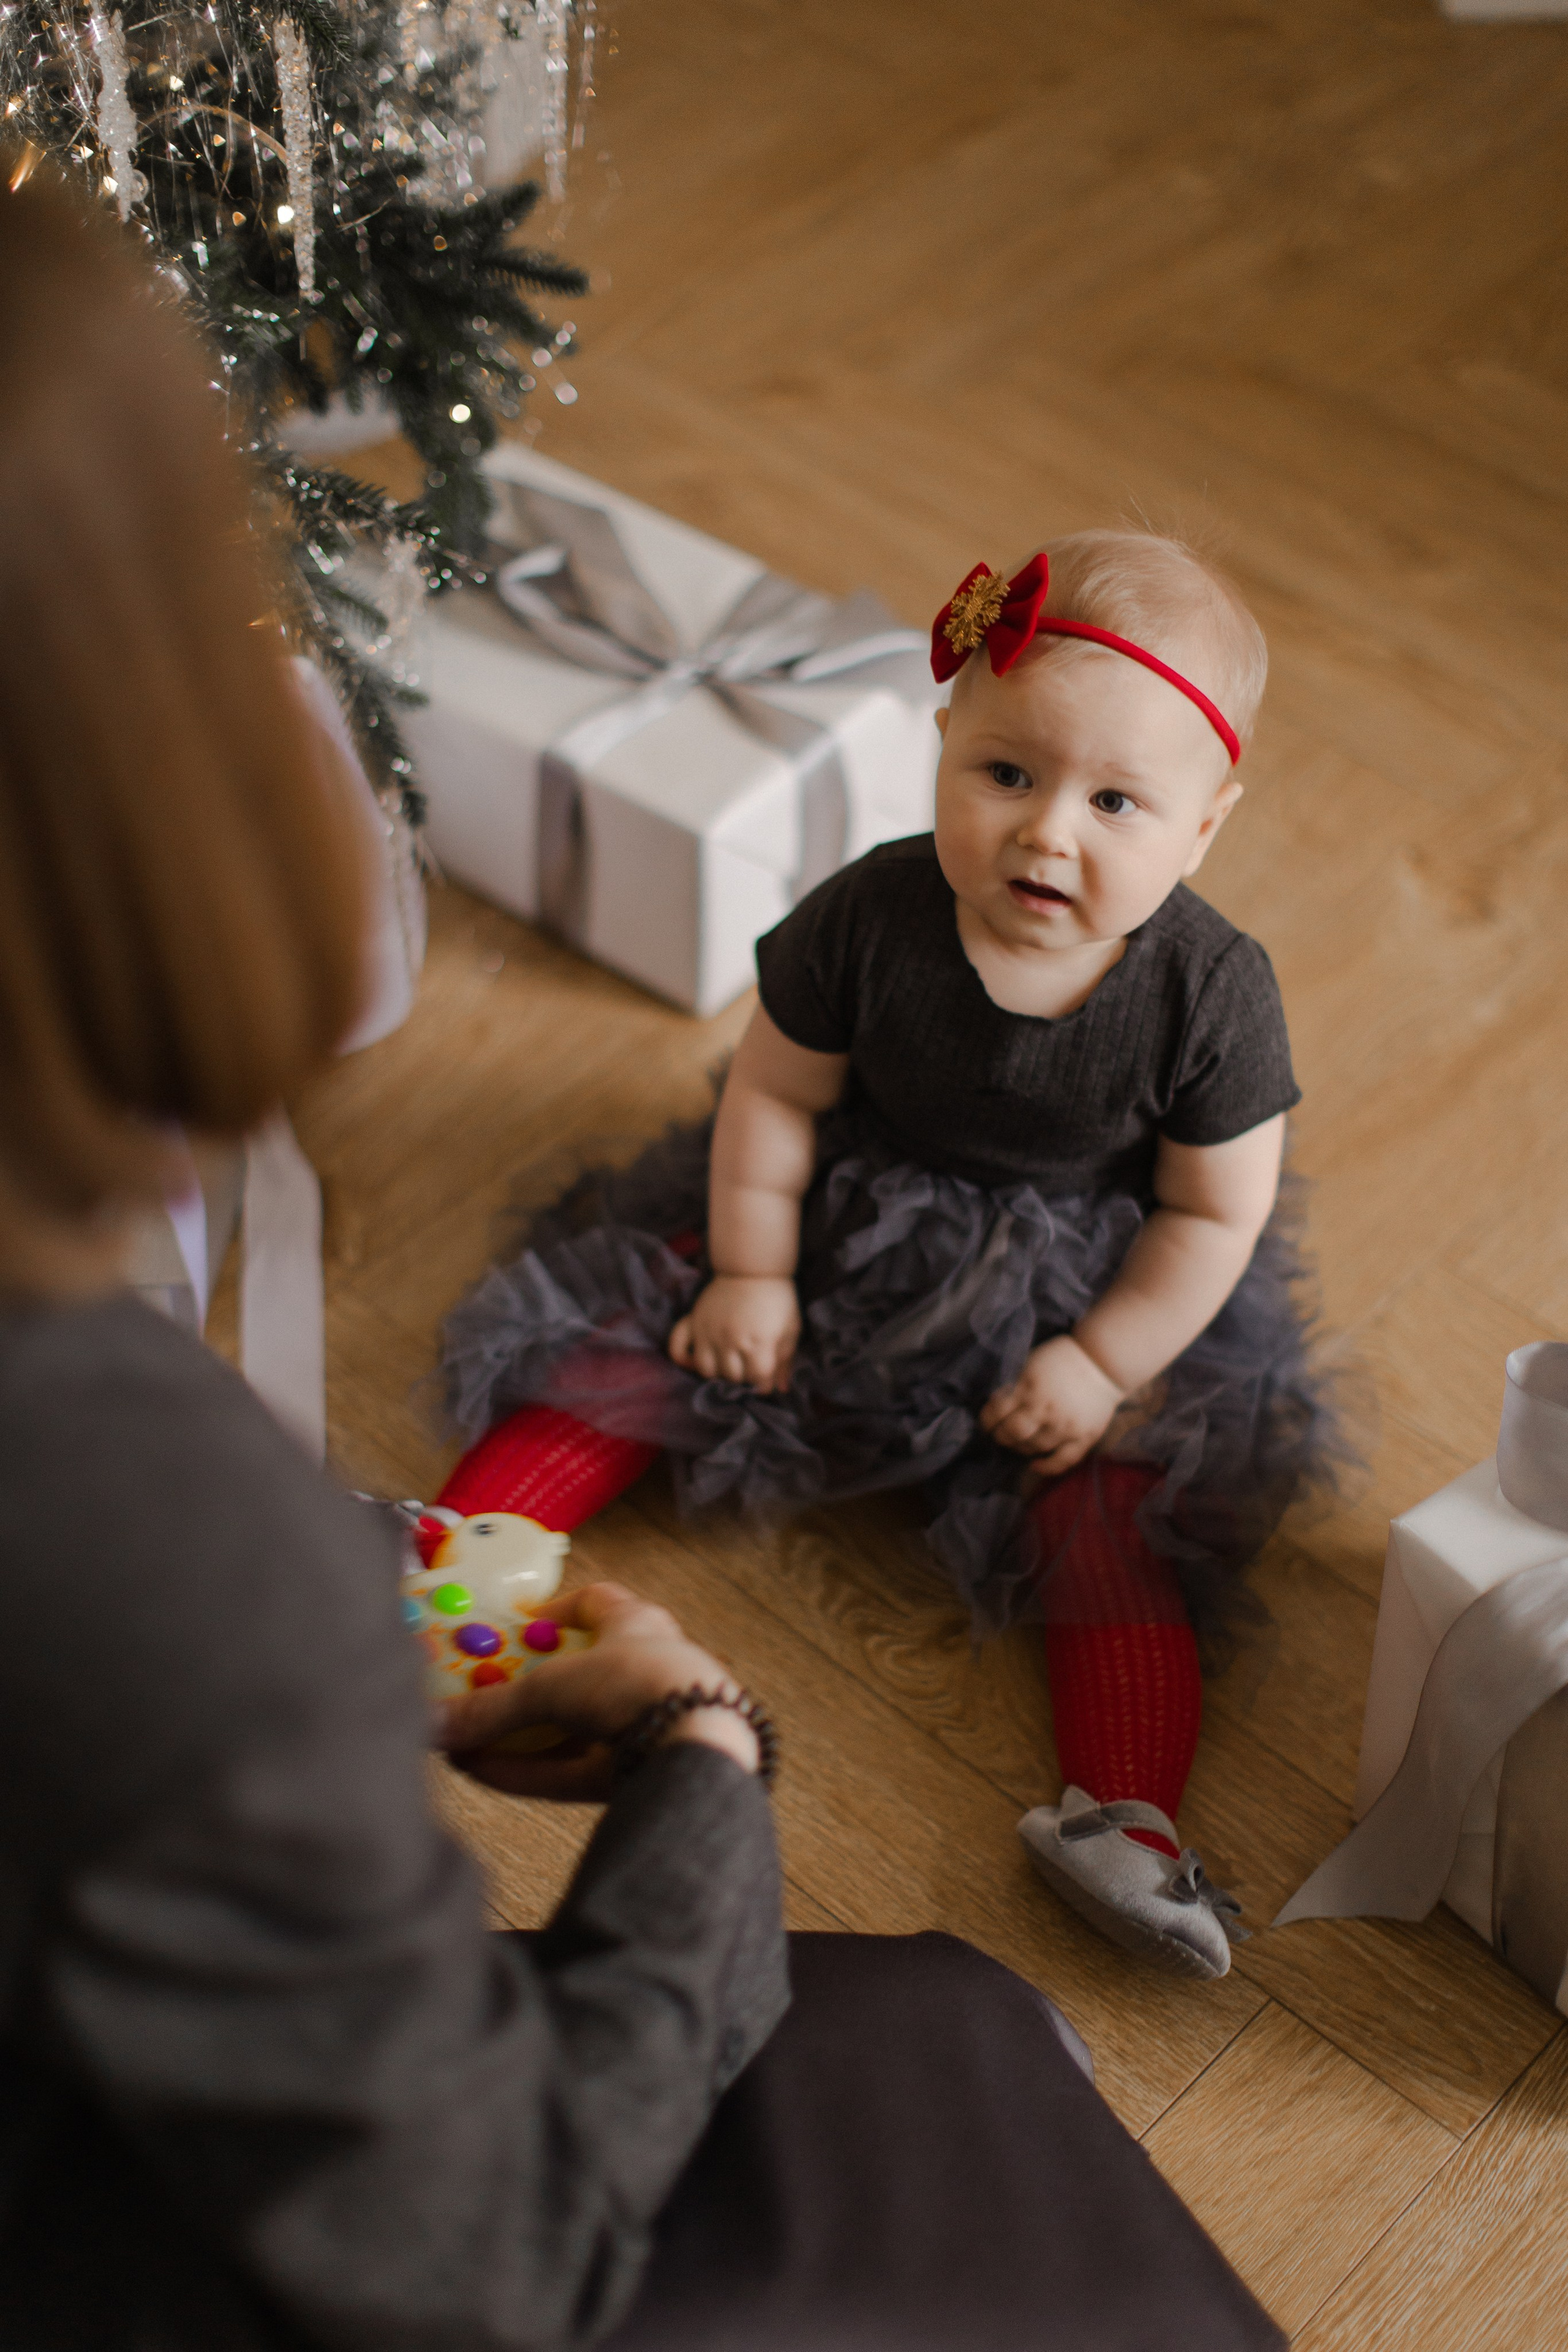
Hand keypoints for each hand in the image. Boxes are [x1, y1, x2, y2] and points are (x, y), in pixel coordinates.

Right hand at [438, 1581, 759, 1800]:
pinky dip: (528, 1771)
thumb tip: (435, 1725)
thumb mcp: (553, 1686)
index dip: (552, 1612)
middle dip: (523, 1688)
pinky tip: (483, 1774)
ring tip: (465, 1744)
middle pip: (574, 1676)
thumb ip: (492, 1707)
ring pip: (569, 1729)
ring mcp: (642, 1724)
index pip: (595, 1604)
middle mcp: (644, 1671)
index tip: (515, 1626)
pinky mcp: (635, 1772)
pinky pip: (570, 1771)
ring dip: (516, 1738)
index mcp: (638, 1625)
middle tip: (477, 1694)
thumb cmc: (642, 1685)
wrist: (696, 1747)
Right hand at [668, 1273, 799, 1392]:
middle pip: (733, 1377)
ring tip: (728, 1364)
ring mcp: (710, 1333)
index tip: (766, 1377)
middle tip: (748, 1368)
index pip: (758, 1380)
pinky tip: (697, 1360)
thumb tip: (782, 1389)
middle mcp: (731, 1342)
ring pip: (707, 1371)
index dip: (765, 1382)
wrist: (752, 1268)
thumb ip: (785, 1361)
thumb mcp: (790, 1329)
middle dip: (744, 1377)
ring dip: (719, 1372)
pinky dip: (684, 1359)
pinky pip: (678, 1347)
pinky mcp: (695, 1323)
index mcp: (759, 1344)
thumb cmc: (777, 1299)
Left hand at [980, 1335, 1124, 1475]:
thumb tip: (997, 1402)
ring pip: (1034, 1447)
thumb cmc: (1064, 1358)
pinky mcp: (1084, 1436)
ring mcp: (1065, 1425)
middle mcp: (1045, 1409)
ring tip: (1019, 1444)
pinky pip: (1064, 1460)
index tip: (986, 1423)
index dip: (987, 1420)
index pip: (997, 1412)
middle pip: (1013, 1433)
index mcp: (1029, 1387)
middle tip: (1000, 1435)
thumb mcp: (1032, 1362)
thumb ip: (1016, 1384)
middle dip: (1001, 1436)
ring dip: (1021, 1448)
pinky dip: (1047, 1467)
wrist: (1104, 1361)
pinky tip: (1035, 1466)